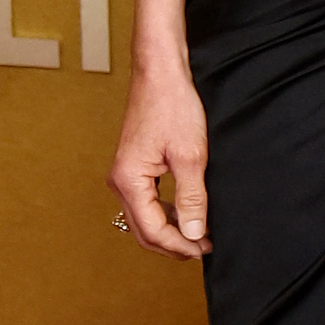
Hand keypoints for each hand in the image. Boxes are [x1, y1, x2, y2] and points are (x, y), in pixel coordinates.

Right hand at [110, 60, 211, 258]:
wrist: (161, 74)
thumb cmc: (173, 106)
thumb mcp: (191, 156)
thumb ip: (192, 198)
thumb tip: (193, 233)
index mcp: (129, 181)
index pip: (152, 230)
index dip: (179, 246)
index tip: (204, 249)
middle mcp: (120, 181)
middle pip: (143, 230)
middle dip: (173, 244)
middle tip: (203, 249)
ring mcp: (124, 174)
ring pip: (143, 218)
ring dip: (169, 231)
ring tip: (198, 235)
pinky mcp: (133, 167)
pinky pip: (145, 202)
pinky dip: (165, 213)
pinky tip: (185, 213)